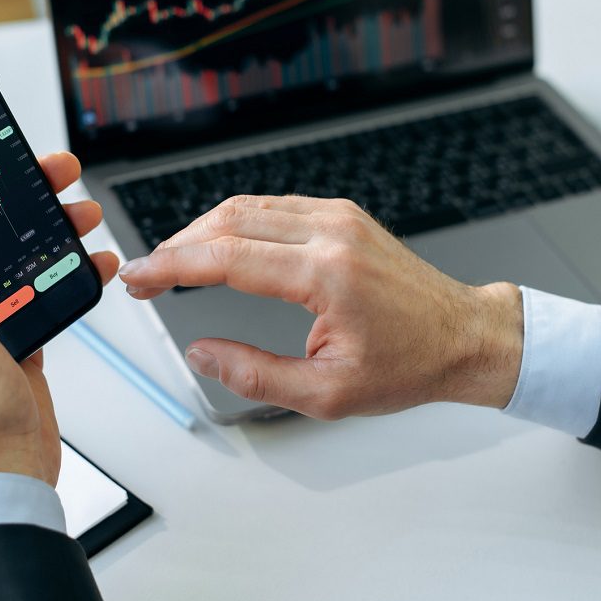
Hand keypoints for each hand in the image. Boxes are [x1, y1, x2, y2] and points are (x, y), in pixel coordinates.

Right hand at [119, 196, 522, 418]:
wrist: (464, 336)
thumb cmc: (409, 365)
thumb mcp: (327, 394)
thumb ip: (255, 375)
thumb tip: (202, 353)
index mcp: (326, 274)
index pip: (225, 258)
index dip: (170, 266)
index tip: (136, 278)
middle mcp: (330, 232)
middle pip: (228, 221)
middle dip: (177, 246)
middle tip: (145, 276)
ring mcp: (339, 216)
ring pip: (248, 207)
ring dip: (203, 231)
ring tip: (174, 264)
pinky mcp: (343, 214)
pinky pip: (274, 206)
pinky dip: (236, 222)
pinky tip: (219, 245)